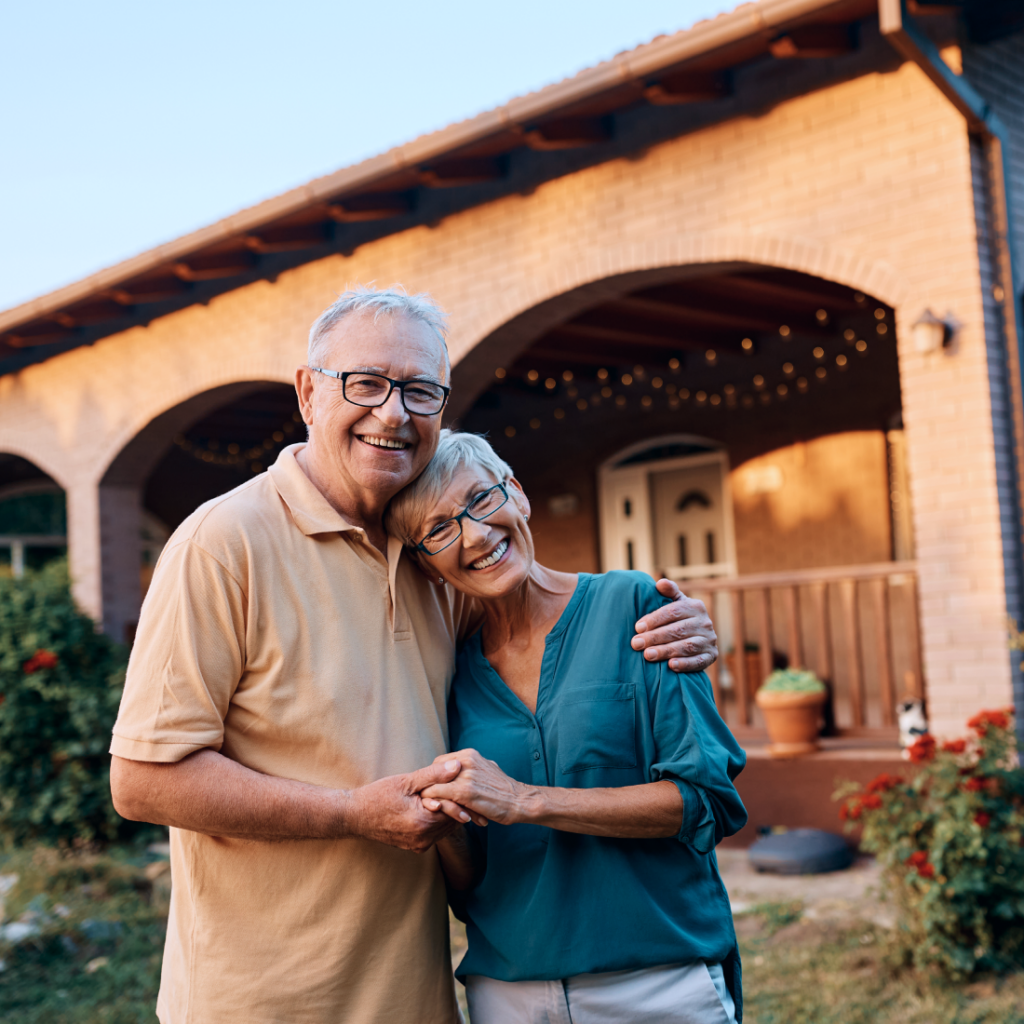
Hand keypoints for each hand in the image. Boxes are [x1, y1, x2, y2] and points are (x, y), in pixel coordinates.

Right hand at [345, 760, 466, 852]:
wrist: (354, 816)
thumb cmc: (378, 796)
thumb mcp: (406, 781)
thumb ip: (434, 774)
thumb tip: (458, 766)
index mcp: (423, 823)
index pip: (456, 809)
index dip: (457, 793)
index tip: (455, 781)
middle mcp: (424, 839)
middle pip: (453, 820)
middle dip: (454, 802)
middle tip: (450, 785)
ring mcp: (419, 845)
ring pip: (446, 827)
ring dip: (446, 812)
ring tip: (440, 793)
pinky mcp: (415, 847)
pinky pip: (436, 833)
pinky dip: (437, 820)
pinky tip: (430, 805)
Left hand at [420, 749, 526, 824]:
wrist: (520, 801)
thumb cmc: (503, 790)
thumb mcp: (487, 769)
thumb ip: (470, 768)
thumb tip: (457, 769)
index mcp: (470, 754)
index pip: (440, 762)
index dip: (435, 777)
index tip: (435, 789)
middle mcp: (466, 760)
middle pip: (433, 771)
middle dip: (430, 785)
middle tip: (431, 800)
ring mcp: (465, 775)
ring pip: (432, 783)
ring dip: (429, 796)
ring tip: (433, 807)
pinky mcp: (465, 791)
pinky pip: (438, 794)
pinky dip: (434, 803)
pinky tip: (438, 811)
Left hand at [631, 579, 717, 672]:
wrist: (700, 638)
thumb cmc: (680, 618)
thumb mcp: (677, 602)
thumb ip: (669, 592)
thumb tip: (660, 583)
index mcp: (695, 606)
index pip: (673, 611)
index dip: (654, 619)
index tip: (637, 627)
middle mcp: (705, 622)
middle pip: (678, 630)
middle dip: (655, 637)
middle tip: (636, 644)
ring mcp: (709, 640)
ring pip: (686, 646)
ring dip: (666, 651)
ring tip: (647, 655)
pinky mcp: (711, 656)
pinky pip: (699, 661)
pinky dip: (685, 664)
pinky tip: (670, 666)